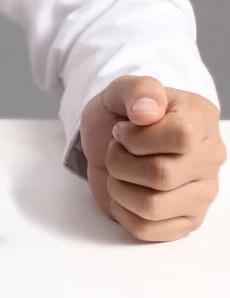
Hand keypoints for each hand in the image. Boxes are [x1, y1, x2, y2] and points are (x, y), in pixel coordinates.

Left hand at [81, 76, 225, 241]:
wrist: (109, 142)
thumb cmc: (120, 116)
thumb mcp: (121, 91)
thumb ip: (137, 90)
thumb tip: (147, 112)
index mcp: (200, 118)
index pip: (181, 136)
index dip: (138, 137)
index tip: (122, 130)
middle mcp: (210, 157)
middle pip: (162, 174)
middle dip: (120, 162)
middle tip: (115, 151)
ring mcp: (202, 193)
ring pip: (152, 206)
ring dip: (118, 187)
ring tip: (119, 171)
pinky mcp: (186, 220)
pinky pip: (146, 229)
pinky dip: (121, 211)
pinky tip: (123, 192)